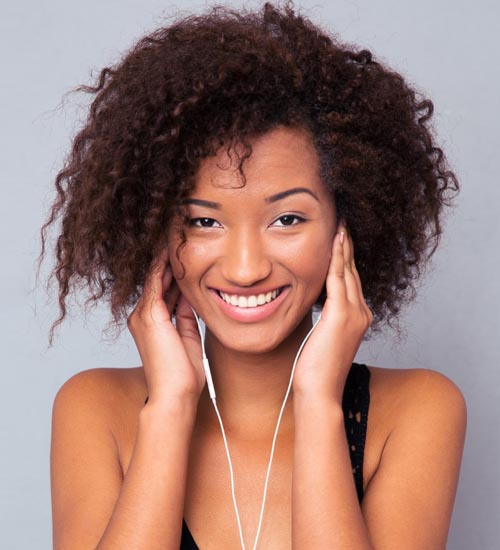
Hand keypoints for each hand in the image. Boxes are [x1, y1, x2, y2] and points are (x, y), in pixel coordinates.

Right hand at [127, 248, 205, 404]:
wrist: (175, 395)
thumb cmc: (183, 375)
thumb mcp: (187, 337)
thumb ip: (185, 316)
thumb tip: (189, 296)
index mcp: (153, 323)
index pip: (164, 290)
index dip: (175, 272)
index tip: (186, 255)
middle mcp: (143, 316)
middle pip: (158, 280)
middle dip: (170, 260)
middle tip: (178, 237)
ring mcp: (143, 315)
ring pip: (155, 277)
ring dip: (165, 257)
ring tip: (173, 235)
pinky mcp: (150, 315)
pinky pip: (156, 281)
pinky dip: (162, 264)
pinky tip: (169, 248)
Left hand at [292, 224, 372, 402]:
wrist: (319, 392)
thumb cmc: (315, 370)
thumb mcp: (322, 338)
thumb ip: (325, 319)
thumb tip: (316, 305)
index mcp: (358, 318)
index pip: (351, 280)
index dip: (346, 257)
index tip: (340, 237)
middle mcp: (361, 313)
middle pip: (353, 271)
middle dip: (347, 246)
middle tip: (343, 222)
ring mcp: (354, 314)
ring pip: (348, 270)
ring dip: (343, 246)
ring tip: (341, 223)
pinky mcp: (341, 316)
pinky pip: (338, 279)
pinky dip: (337, 258)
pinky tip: (334, 241)